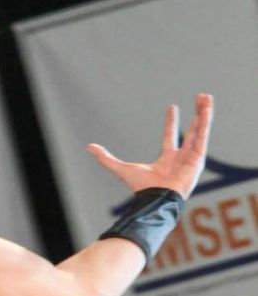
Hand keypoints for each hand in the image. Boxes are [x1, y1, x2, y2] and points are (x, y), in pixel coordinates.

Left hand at [86, 93, 212, 198]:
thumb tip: (89, 146)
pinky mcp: (198, 159)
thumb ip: (106, 158)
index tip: (172, 107)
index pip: (170, 136)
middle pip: (191, 131)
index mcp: (166, 160)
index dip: (171, 122)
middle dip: (195, 115)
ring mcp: (191, 159)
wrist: (155, 198)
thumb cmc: (140, 188)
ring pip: (200, 131)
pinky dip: (205, 124)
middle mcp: (180, 158)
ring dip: (204, 114)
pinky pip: (203, 138)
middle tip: (199, 98)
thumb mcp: (120, 168)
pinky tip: (207, 110)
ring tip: (207, 97)